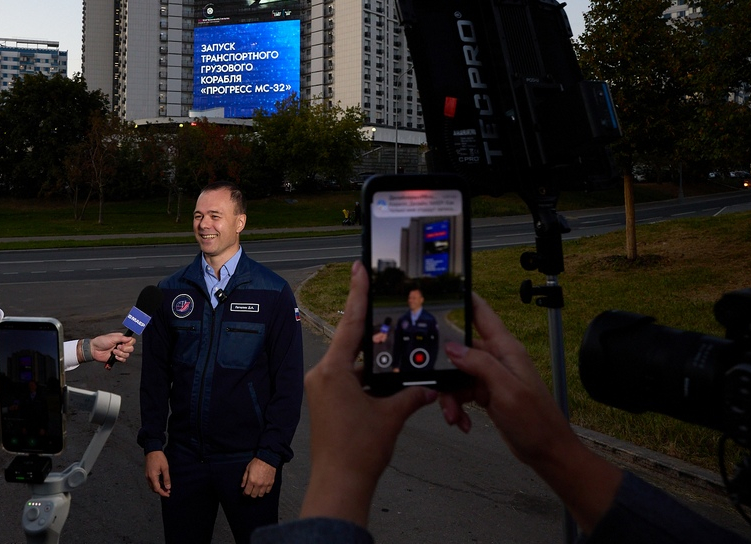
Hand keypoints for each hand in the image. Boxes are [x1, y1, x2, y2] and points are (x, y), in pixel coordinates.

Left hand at [90, 332, 134, 363]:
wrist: (94, 350)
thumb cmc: (101, 341)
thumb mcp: (111, 338)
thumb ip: (122, 338)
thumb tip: (130, 338)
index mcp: (121, 339)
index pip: (131, 341)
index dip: (130, 343)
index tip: (124, 343)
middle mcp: (122, 345)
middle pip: (131, 349)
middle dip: (125, 349)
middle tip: (118, 347)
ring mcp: (119, 352)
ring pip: (127, 355)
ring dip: (121, 354)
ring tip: (114, 351)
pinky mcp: (117, 358)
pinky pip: (123, 360)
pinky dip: (120, 358)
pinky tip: (114, 356)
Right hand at [144, 450, 170, 496]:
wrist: (152, 450)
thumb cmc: (159, 458)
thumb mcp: (165, 468)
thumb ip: (166, 478)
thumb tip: (168, 487)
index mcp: (152, 476)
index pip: (157, 489)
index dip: (163, 493)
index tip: (168, 494)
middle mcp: (148, 477)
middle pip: (154, 489)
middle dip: (161, 491)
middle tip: (168, 491)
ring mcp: (147, 475)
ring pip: (152, 486)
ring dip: (159, 488)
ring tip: (166, 487)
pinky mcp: (148, 473)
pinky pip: (151, 481)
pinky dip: (157, 484)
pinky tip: (162, 483)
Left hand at [241, 458, 276, 497]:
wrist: (267, 458)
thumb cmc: (257, 462)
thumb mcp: (247, 468)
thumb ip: (244, 478)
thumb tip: (242, 486)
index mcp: (252, 480)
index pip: (247, 492)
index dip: (245, 494)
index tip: (244, 493)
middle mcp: (258, 484)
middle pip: (254, 495)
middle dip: (251, 494)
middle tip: (250, 491)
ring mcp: (265, 484)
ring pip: (261, 495)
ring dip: (258, 494)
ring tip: (256, 490)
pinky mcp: (271, 483)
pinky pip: (267, 491)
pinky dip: (265, 491)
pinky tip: (262, 488)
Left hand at [299, 260, 437, 527]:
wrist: (340, 483)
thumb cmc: (360, 450)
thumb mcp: (391, 416)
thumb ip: (410, 395)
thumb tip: (429, 388)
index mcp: (333, 370)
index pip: (350, 324)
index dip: (357, 293)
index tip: (358, 268)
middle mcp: (322, 374)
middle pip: (351, 341)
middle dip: (373, 328)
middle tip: (388, 303)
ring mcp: (321, 388)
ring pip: (350, 361)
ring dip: (372, 357)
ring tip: (395, 344)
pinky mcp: (324, 401)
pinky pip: (346, 377)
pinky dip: (365, 375)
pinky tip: (384, 375)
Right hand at [440, 292, 621, 532]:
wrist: (547, 452)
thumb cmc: (537, 422)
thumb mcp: (506, 390)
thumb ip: (479, 364)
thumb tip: (453, 347)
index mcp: (506, 350)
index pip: (482, 314)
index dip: (465, 299)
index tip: (443, 291)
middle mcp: (498, 359)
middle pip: (459, 350)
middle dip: (446, 372)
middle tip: (442, 391)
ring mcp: (491, 377)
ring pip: (456, 375)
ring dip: (450, 396)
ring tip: (455, 416)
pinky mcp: (487, 394)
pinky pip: (461, 393)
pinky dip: (457, 407)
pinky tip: (462, 421)